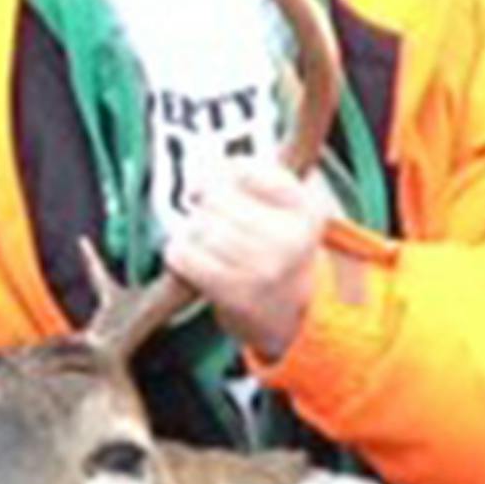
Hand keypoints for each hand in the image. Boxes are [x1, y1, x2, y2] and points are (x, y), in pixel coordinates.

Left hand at [162, 159, 333, 361]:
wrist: (294, 317)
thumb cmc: (279, 256)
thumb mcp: (286, 213)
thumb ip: (255, 181)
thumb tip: (205, 165)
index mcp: (306, 209)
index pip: (249, 170)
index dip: (224, 171)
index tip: (214, 180)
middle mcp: (291, 237)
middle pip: (219, 199)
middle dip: (203, 204)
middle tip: (204, 214)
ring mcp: (265, 267)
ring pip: (201, 228)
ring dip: (190, 231)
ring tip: (200, 241)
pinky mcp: (236, 293)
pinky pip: (187, 257)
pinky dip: (178, 253)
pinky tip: (188, 257)